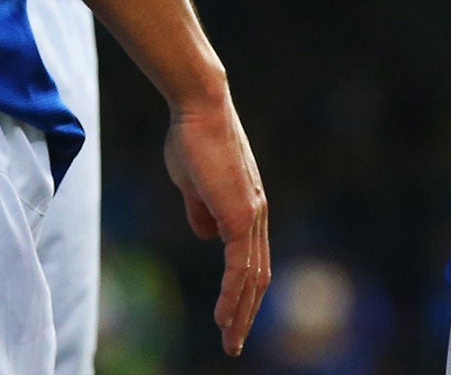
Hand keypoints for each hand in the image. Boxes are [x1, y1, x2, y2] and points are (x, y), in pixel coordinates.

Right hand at [164, 95, 271, 357]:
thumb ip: (201, 210)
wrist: (198, 107)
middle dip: (246, 312)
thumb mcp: (193, 183)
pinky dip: (231, 296)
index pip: (251, 260)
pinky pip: (239, 267)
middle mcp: (256, 214)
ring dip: (240, 313)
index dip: (242, 291)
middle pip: (258, 275)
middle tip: (233, 342)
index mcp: (247, 207)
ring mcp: (251, 215)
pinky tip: (221, 318)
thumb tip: (207, 235)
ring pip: (251, 278)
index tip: (230, 317)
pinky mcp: (239, 215)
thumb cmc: (192, 138)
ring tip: (229, 341)